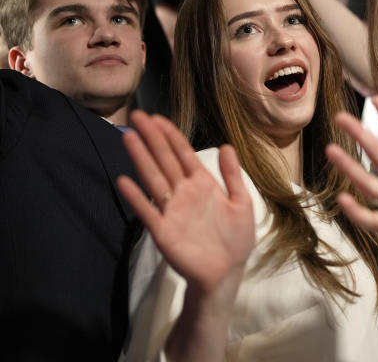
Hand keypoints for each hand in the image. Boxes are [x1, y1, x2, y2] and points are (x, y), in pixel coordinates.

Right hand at [117, 111, 254, 295]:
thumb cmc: (235, 239)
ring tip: (129, 137)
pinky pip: (148, 211)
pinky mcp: (163, 231)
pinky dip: (137, 197)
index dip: (170, 135)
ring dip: (141, 158)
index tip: (157, 118)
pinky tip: (124, 181)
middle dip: (151, 138)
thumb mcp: (241, 203)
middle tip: (137, 116)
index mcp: (203, 184)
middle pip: (164, 160)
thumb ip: (233, 176)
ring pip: (154, 179)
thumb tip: (227, 146)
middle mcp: (184, 193)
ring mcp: (171, 211)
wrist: (227, 272)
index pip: (183, 154)